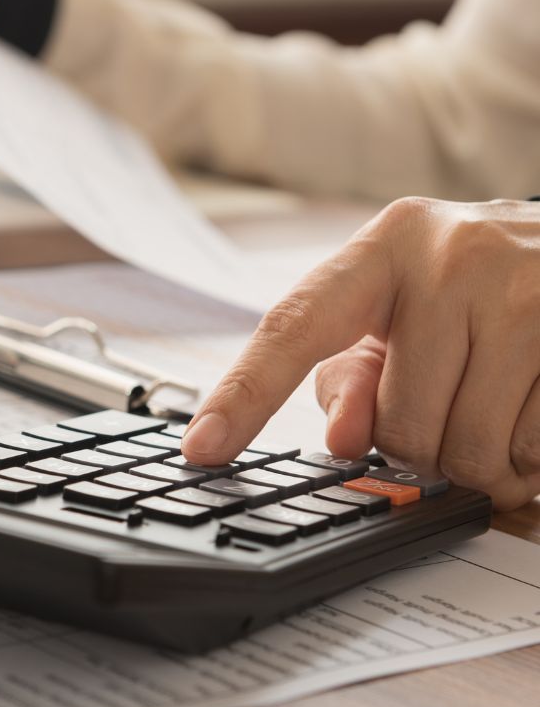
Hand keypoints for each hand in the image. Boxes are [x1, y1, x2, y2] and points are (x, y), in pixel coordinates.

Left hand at [181, 197, 539, 510]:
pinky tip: (527, 410)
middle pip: (396, 426)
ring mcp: (528, 290)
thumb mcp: (401, 313)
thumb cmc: (474, 286)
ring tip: (488, 408)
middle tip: (442, 405)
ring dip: (476, 461)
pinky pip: (533, 452)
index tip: (200, 448)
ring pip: (468, 451)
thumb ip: (353, 376)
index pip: (295, 328)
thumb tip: (343, 441)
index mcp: (385, 245)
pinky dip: (526, 459)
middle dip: (416, 444)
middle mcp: (453, 256)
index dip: (243, 396)